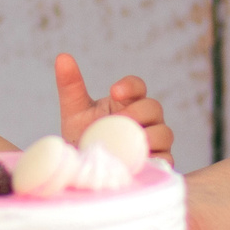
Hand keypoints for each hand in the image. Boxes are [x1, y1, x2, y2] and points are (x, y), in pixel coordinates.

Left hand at [54, 54, 173, 161]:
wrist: (84, 172)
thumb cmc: (83, 138)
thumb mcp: (74, 112)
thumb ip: (70, 86)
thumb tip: (62, 57)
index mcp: (127, 102)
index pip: (138, 87)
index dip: (130, 86)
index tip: (113, 91)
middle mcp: (145, 119)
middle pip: (154, 108)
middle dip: (138, 112)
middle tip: (118, 122)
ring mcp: (154, 141)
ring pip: (165, 133)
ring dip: (148, 136)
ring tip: (127, 143)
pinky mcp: (158, 163)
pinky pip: (166, 159)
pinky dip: (155, 159)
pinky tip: (138, 162)